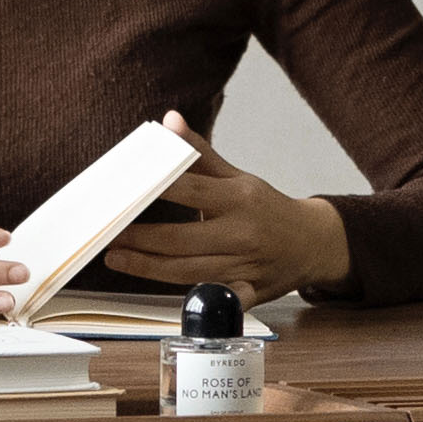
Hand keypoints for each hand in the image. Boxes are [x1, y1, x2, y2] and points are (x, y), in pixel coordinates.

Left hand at [96, 139, 353, 306]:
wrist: (314, 243)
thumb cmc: (267, 208)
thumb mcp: (238, 177)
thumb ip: (199, 153)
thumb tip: (170, 121)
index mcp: (238, 198)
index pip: (189, 190)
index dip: (154, 191)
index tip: (123, 192)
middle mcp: (242, 233)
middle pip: (182, 239)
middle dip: (141, 239)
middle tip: (109, 235)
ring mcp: (245, 266)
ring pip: (189, 271)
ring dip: (149, 268)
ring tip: (117, 258)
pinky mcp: (248, 292)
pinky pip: (215, 299)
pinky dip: (196, 301)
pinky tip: (163, 294)